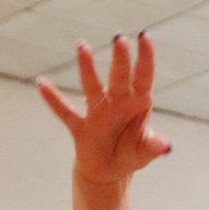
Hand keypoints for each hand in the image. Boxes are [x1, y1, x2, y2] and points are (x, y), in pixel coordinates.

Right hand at [37, 34, 169, 185]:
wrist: (108, 173)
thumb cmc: (129, 154)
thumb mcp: (143, 152)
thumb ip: (153, 147)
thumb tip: (166, 146)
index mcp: (136, 102)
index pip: (143, 76)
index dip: (145, 58)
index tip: (145, 37)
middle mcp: (117, 101)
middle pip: (119, 76)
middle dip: (120, 59)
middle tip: (119, 38)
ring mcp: (97, 112)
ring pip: (92, 86)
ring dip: (87, 68)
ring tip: (82, 46)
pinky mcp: (81, 127)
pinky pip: (65, 111)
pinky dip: (53, 99)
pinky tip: (41, 84)